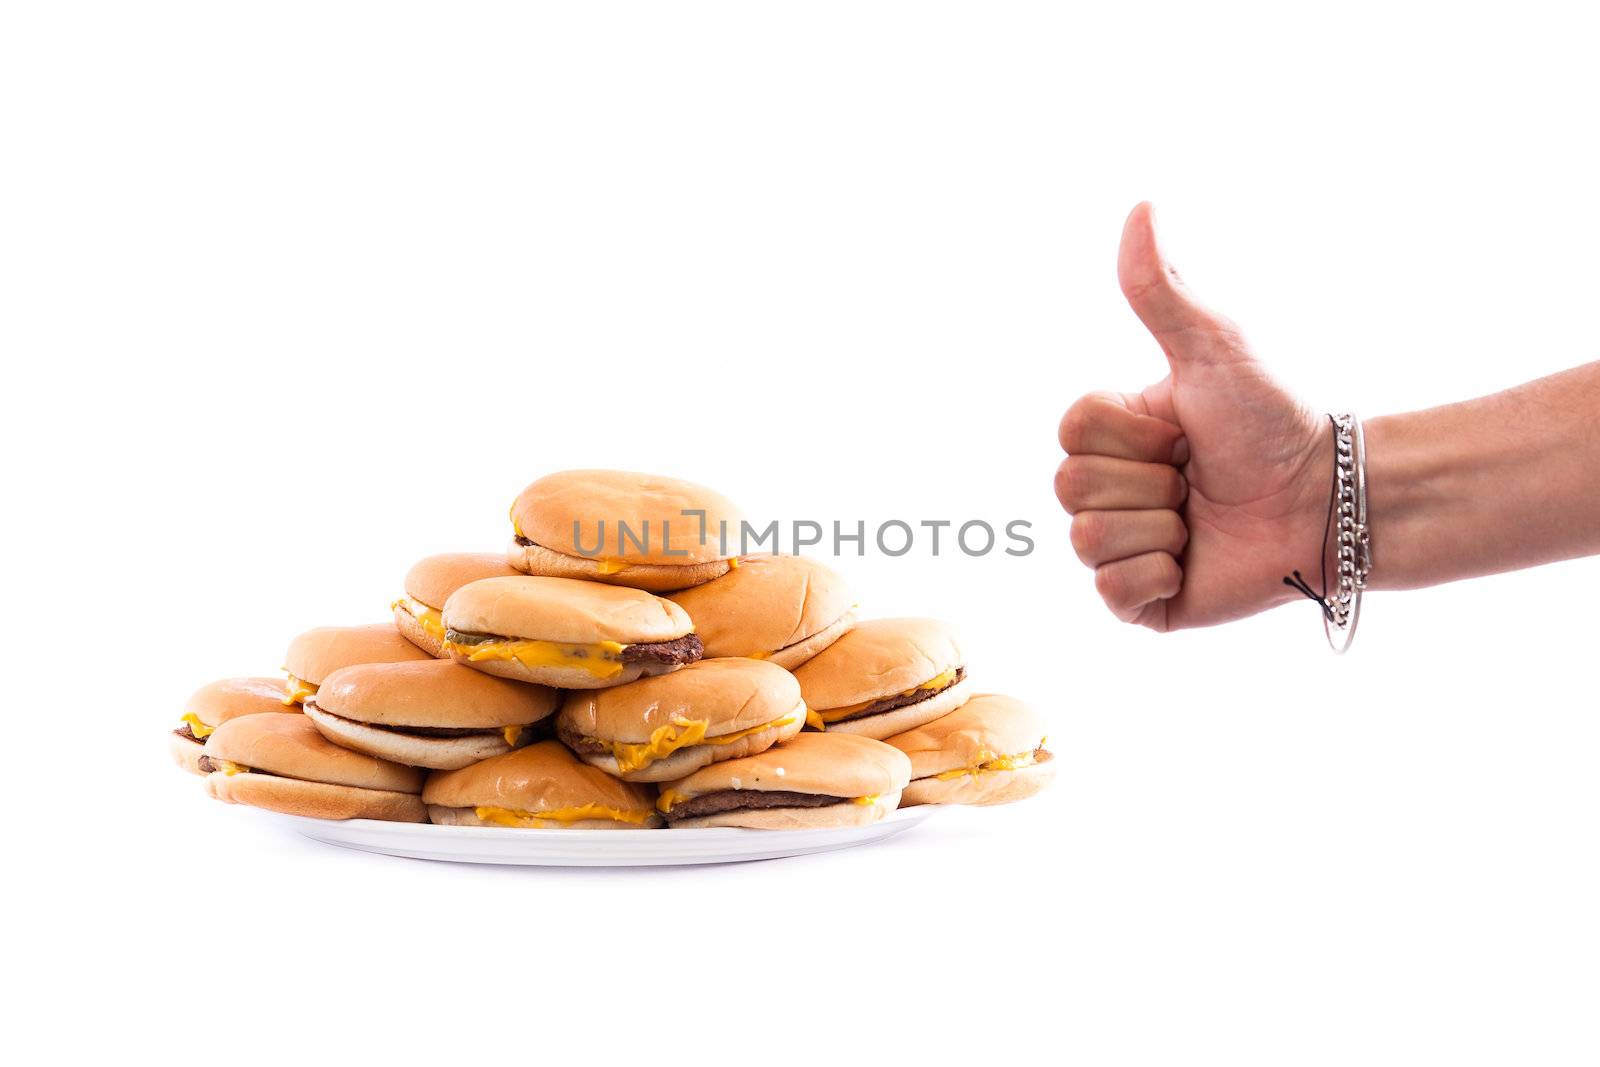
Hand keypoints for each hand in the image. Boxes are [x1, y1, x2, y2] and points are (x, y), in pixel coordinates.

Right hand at [1056, 203, 1328, 630]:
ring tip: (1201, 520)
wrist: (1326, 502)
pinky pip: (1112, 593)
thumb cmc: (1272, 422)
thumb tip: (1142, 205)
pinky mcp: (1140, 602)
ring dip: (1162, 528)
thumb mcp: (1212, 351)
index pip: (1070, 434)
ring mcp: (1119, 548)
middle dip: (1151, 481)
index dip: (1131, 434)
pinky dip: (1160, 576)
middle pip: (1073, 489)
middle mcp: (1106, 491)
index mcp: (1111, 436)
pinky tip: (1195, 561)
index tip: (1181, 430)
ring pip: (1090, 541)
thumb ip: (1163, 290)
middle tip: (1197, 477)